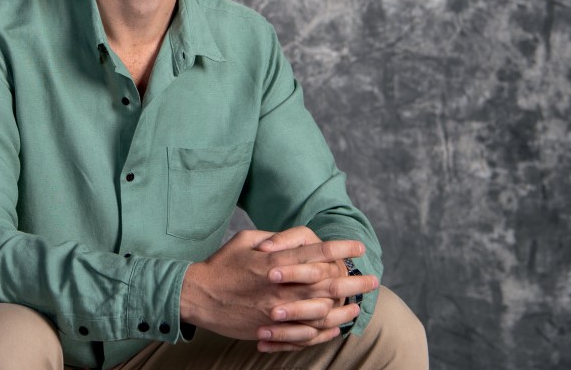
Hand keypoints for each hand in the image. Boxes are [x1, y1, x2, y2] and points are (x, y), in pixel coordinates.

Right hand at [179, 227, 376, 351]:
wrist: (198, 296)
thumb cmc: (221, 265)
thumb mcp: (245, 240)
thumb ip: (274, 238)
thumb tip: (296, 239)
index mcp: (273, 260)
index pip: (315, 252)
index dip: (340, 248)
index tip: (358, 247)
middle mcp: (279, 285)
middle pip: (326, 284)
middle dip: (353, 281)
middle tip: (372, 280)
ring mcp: (276, 310)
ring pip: (320, 311)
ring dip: (344, 309)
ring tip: (359, 306)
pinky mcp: (270, 329)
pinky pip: (304, 333)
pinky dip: (324, 331)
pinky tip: (336, 327)